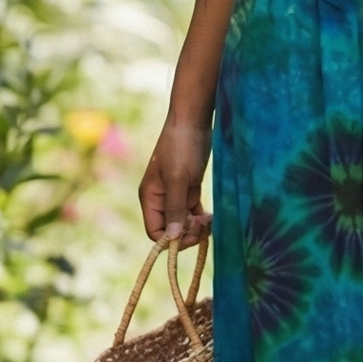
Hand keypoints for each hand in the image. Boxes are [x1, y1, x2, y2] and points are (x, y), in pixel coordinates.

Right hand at [139, 116, 212, 243]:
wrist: (192, 122)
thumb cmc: (181, 147)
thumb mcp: (178, 178)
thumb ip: (175, 208)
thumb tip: (171, 238)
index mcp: (150, 198)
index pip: (155, 232)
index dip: (171, 239)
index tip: (190, 234)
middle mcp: (160, 199)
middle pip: (170, 230)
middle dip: (186, 233)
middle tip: (204, 225)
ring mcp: (175, 195)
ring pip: (183, 223)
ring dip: (196, 227)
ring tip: (210, 220)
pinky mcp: (189, 189)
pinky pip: (193, 213)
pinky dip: (202, 219)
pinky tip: (212, 217)